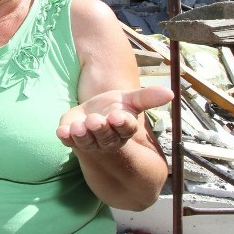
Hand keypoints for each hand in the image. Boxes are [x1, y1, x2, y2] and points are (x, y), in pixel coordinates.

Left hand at [56, 85, 172, 152]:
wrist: (92, 114)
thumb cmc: (114, 108)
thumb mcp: (131, 99)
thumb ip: (148, 97)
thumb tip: (171, 92)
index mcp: (123, 129)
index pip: (125, 129)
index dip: (121, 123)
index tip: (117, 116)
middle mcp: (107, 138)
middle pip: (106, 137)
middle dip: (101, 129)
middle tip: (96, 120)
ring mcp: (89, 140)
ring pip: (87, 141)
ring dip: (83, 135)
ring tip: (80, 127)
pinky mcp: (72, 139)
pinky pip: (68, 141)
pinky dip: (65, 136)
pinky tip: (62, 130)